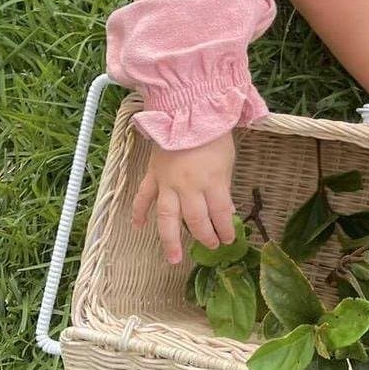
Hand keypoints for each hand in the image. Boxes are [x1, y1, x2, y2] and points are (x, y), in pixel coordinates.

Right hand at [131, 132, 237, 265]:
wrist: (188, 110)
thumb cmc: (214, 134)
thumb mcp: (228, 161)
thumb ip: (224, 186)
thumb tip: (225, 211)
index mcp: (211, 182)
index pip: (220, 214)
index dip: (225, 229)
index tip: (230, 239)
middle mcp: (188, 187)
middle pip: (195, 220)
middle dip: (205, 236)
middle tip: (211, 246)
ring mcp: (167, 182)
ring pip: (167, 217)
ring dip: (170, 239)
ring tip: (173, 258)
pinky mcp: (153, 174)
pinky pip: (143, 196)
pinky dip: (138, 212)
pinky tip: (138, 227)